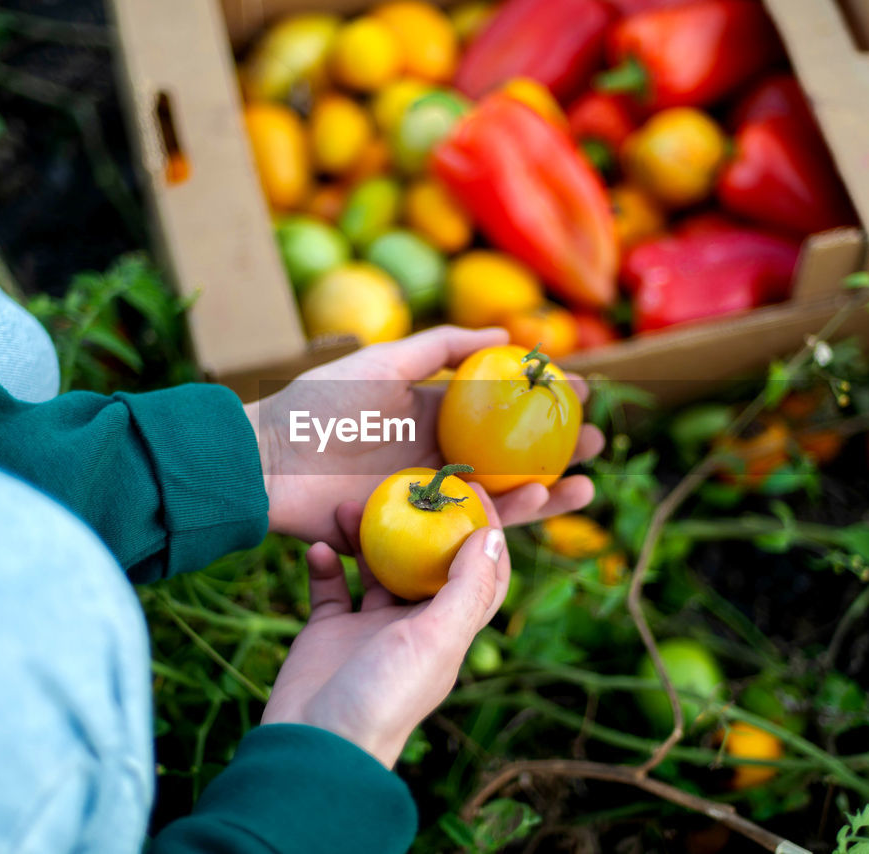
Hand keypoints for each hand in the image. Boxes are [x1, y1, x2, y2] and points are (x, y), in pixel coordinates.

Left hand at [246, 326, 604, 551]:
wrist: (271, 464)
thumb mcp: (384, 362)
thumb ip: (441, 347)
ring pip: (500, 497)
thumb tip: (505, 335)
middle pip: (510, 457)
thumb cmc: (320, 406)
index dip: (540, 401)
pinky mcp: (417, 531)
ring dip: (547, 491)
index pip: (498, 408)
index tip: (580, 391)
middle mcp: (438, 456)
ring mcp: (430, 496)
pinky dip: (510, 516)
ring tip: (586, 482)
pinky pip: (470, 526)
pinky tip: (542, 501)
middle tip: (597, 442)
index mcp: (430, 413)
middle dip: (556, 451)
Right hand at [260, 488, 508, 767]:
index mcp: (448, 630)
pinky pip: (329, 585)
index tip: (469, 488)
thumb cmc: (383, 696)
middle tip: (402, 483)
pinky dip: (324, 561)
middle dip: (415, 522)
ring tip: (347, 506)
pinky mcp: (328, 631)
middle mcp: (412, 626)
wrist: (314, 744)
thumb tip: (492, 537)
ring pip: (373, 566)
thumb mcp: (435, 640)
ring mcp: (368, 628)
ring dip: (363, 535)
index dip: (483, 532)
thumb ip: (464, 590)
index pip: (479, 574)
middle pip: (422, 561)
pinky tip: (318, 545)